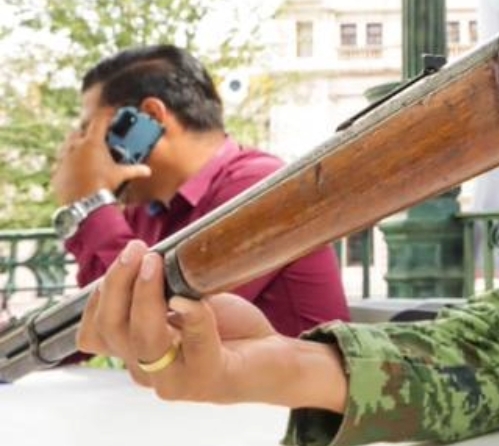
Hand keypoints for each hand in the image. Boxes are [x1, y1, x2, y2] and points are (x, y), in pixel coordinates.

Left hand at [51, 109, 149, 203]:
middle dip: (89, 129)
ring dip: (76, 143)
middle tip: (98, 134)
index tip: (112, 111)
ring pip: (68, 142)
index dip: (107, 113)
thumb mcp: (120, 175)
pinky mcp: (57, 168)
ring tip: (85, 149)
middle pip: (80, 129)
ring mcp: (64, 156)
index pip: (100, 119)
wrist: (82, 203)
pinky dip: (69, 159)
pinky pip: (62, 159)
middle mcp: (75, 145)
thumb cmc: (102, 186)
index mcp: (92, 142)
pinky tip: (76, 165)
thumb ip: (134, 169)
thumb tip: (146, 170)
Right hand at [77, 240, 345, 408]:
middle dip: (119, 284)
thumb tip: (144, 255)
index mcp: (135, 351)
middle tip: (139, 250)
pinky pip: (194, 344)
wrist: (272, 356)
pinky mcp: (208, 379)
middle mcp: (147, 370)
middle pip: (110, 331)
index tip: (129, 254)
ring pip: (144, 339)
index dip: (101, 293)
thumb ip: (160, 288)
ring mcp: (175, 380)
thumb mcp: (185, 301)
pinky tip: (194, 299)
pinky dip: (193, 315)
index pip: (94, 330)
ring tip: (157, 264)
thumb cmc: (227, 328)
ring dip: (147, 295)